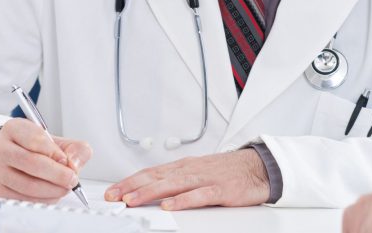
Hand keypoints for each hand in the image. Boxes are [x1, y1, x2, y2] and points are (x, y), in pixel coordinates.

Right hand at [0, 118, 91, 201]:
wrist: (10, 157)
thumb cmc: (34, 148)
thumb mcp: (56, 140)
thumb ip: (74, 148)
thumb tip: (74, 164)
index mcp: (14, 128)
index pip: (35, 139)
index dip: (54, 152)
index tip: (67, 160)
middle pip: (30, 162)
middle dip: (57, 174)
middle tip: (72, 179)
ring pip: (26, 184)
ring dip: (52, 189)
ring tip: (65, 188)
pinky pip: (23, 198)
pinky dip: (43, 199)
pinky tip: (53, 194)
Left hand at [105, 148, 269, 209]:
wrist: (259, 166)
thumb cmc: (228, 170)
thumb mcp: (198, 171)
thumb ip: (177, 179)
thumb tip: (151, 189)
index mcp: (184, 166)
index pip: (151, 172)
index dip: (131, 181)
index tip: (113, 190)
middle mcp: (192, 169)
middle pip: (157, 177)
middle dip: (133, 186)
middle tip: (114, 196)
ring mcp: (206, 178)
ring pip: (173, 184)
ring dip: (150, 192)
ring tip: (132, 200)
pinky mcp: (221, 189)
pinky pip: (199, 195)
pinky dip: (183, 200)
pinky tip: (170, 205)